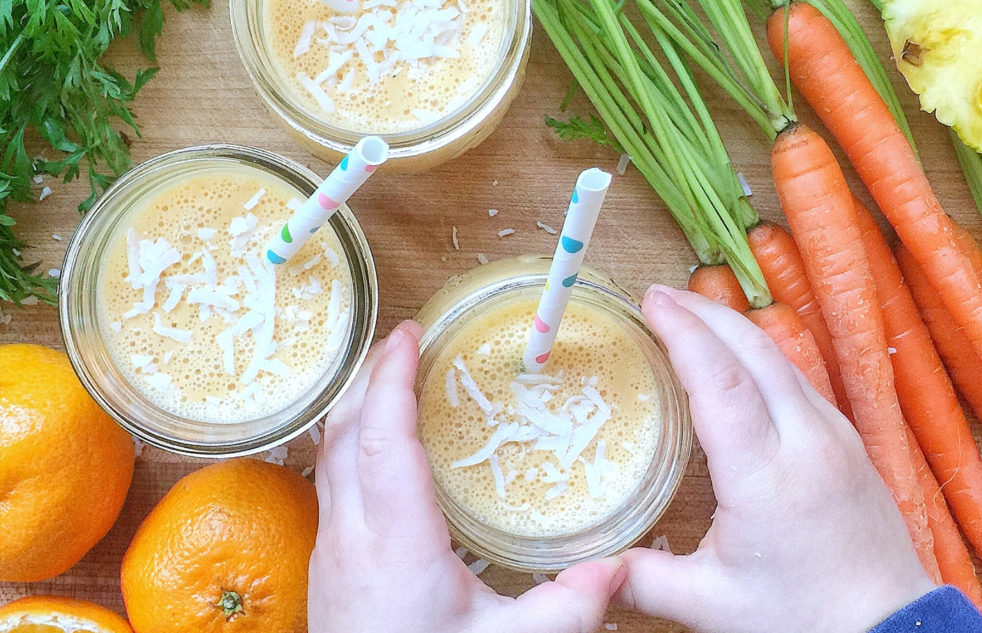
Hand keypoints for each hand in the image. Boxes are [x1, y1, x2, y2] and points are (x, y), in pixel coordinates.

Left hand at [308, 320, 625, 632]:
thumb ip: (567, 610)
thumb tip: (619, 570)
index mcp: (395, 543)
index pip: (385, 438)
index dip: (392, 379)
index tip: (410, 335)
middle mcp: (350, 536)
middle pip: (344, 433)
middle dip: (370, 377)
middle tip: (405, 342)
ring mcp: (329, 550)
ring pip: (329, 456)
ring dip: (356, 408)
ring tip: (391, 379)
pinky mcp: (328, 566)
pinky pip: (331, 482)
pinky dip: (351, 444)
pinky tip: (379, 451)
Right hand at [614, 286, 934, 632]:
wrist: (889, 630)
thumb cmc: (801, 617)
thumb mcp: (710, 604)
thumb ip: (642, 578)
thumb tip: (588, 566)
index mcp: (765, 475)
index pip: (720, 380)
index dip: (683, 333)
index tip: (650, 303)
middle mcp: (807, 441)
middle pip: (754, 351)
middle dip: (703, 313)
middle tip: (658, 296)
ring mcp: (836, 436)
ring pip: (781, 358)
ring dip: (733, 328)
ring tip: (690, 315)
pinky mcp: (850, 442)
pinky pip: (799, 378)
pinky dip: (759, 354)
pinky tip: (736, 358)